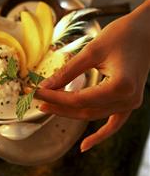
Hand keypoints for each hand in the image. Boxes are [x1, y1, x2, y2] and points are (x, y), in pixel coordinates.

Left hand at [36, 0, 149, 151]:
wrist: (147, 31)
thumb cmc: (122, 34)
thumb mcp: (91, 51)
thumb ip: (68, 71)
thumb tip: (45, 85)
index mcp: (121, 86)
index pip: (79, 99)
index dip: (55, 96)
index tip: (36, 91)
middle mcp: (129, 99)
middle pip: (85, 110)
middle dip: (59, 106)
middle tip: (38, 99)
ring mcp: (132, 103)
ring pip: (94, 115)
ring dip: (71, 113)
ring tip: (49, 107)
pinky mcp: (130, 102)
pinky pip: (113, 123)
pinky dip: (99, 134)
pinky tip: (85, 145)